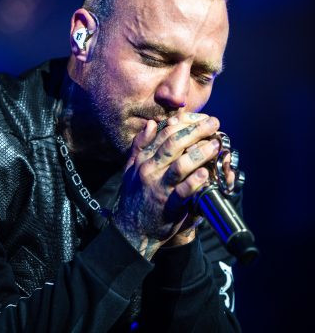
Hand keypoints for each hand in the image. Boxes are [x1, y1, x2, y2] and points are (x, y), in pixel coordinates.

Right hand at [112, 112, 220, 259]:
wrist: (131, 228)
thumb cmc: (134, 196)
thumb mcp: (131, 167)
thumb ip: (140, 145)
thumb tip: (151, 124)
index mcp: (143, 158)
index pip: (164, 134)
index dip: (184, 123)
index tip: (200, 118)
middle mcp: (150, 169)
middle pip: (174, 144)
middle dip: (196, 131)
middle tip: (214, 123)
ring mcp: (159, 186)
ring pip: (180, 165)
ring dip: (200, 153)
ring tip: (215, 145)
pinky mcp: (168, 205)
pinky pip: (183, 191)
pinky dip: (195, 181)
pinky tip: (205, 173)